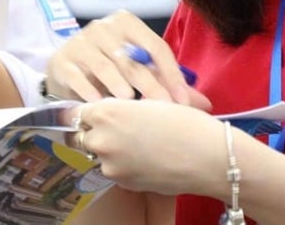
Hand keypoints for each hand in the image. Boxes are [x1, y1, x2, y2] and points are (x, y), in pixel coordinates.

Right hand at [45, 11, 209, 107]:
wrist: (67, 70)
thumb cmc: (111, 70)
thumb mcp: (139, 70)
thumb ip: (168, 83)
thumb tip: (205, 104)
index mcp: (127, 22)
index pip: (155, 47)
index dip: (171, 74)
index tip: (181, 101)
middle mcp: (103, 27)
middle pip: (133, 60)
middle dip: (151, 87)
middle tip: (164, 110)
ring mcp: (80, 42)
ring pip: (106, 66)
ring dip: (120, 87)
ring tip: (131, 106)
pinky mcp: (62, 60)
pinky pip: (79, 77)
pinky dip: (90, 92)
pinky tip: (100, 106)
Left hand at [67, 99, 226, 196]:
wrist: (206, 156)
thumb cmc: (185, 120)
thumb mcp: (151, 100)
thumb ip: (124, 104)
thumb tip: (112, 105)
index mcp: (106, 112)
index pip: (78, 112)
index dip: (91, 112)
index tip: (100, 114)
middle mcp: (101, 139)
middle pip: (83, 135)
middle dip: (96, 132)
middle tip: (120, 130)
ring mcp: (109, 165)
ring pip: (99, 155)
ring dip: (112, 150)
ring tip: (140, 145)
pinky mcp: (122, 183)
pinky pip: (116, 170)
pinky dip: (125, 165)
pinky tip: (148, 159)